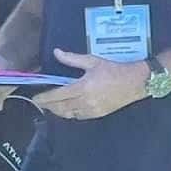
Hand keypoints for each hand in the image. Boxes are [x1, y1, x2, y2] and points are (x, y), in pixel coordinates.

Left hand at [32, 50, 146, 121]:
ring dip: (57, 111)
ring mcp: (92, 110)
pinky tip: (66, 109)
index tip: (35, 98)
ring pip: (68, 114)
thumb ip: (72, 59)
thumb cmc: (114, 70)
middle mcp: (85, 101)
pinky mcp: (98, 114)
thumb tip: (57, 52)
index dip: (44, 98)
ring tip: (51, 106)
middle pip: (60, 108)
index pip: (57, 96)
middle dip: (48, 106)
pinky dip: (70, 114)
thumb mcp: (92, 61)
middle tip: (40, 103)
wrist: (135, 82)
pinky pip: (78, 117)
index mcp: (82, 87)